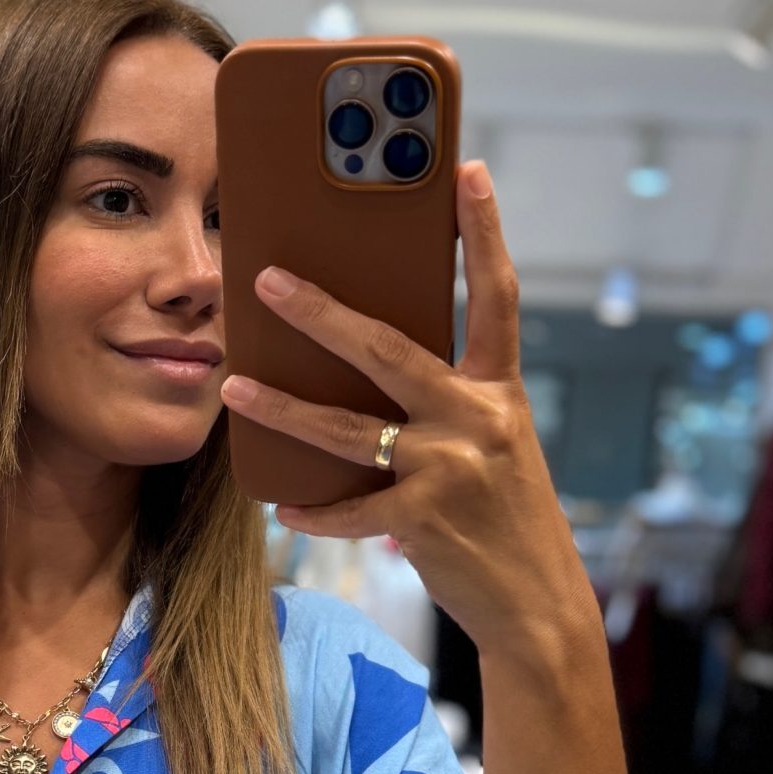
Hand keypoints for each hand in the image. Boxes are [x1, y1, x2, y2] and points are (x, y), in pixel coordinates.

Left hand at [221, 161, 596, 670]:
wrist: (538, 604)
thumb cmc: (504, 518)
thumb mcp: (492, 448)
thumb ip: (446, 407)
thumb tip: (365, 371)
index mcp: (499, 391)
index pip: (496, 295)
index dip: (484, 231)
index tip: (468, 169)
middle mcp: (479, 419)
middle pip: (388, 349)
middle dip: (321, 312)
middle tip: (267, 279)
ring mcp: (451, 468)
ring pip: (348, 428)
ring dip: (283, 408)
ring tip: (235, 385)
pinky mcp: (426, 519)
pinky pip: (350, 509)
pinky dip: (314, 511)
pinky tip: (284, 507)